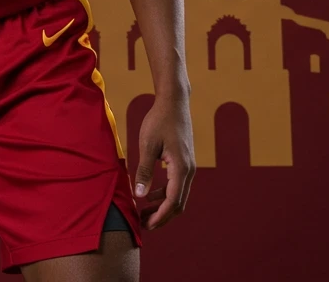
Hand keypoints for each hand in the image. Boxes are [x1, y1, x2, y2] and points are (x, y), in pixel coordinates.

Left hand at [132, 93, 195, 229]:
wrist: (174, 103)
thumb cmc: (159, 121)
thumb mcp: (147, 145)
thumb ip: (143, 171)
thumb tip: (139, 195)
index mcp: (181, 168)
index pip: (173, 201)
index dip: (160, 216)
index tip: (146, 225)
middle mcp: (189, 170)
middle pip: (179, 203)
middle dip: (162, 216)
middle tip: (143, 224)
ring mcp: (189, 167)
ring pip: (179, 196)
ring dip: (163, 206)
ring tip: (143, 212)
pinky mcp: (185, 163)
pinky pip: (177, 186)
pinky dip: (165, 194)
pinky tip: (150, 195)